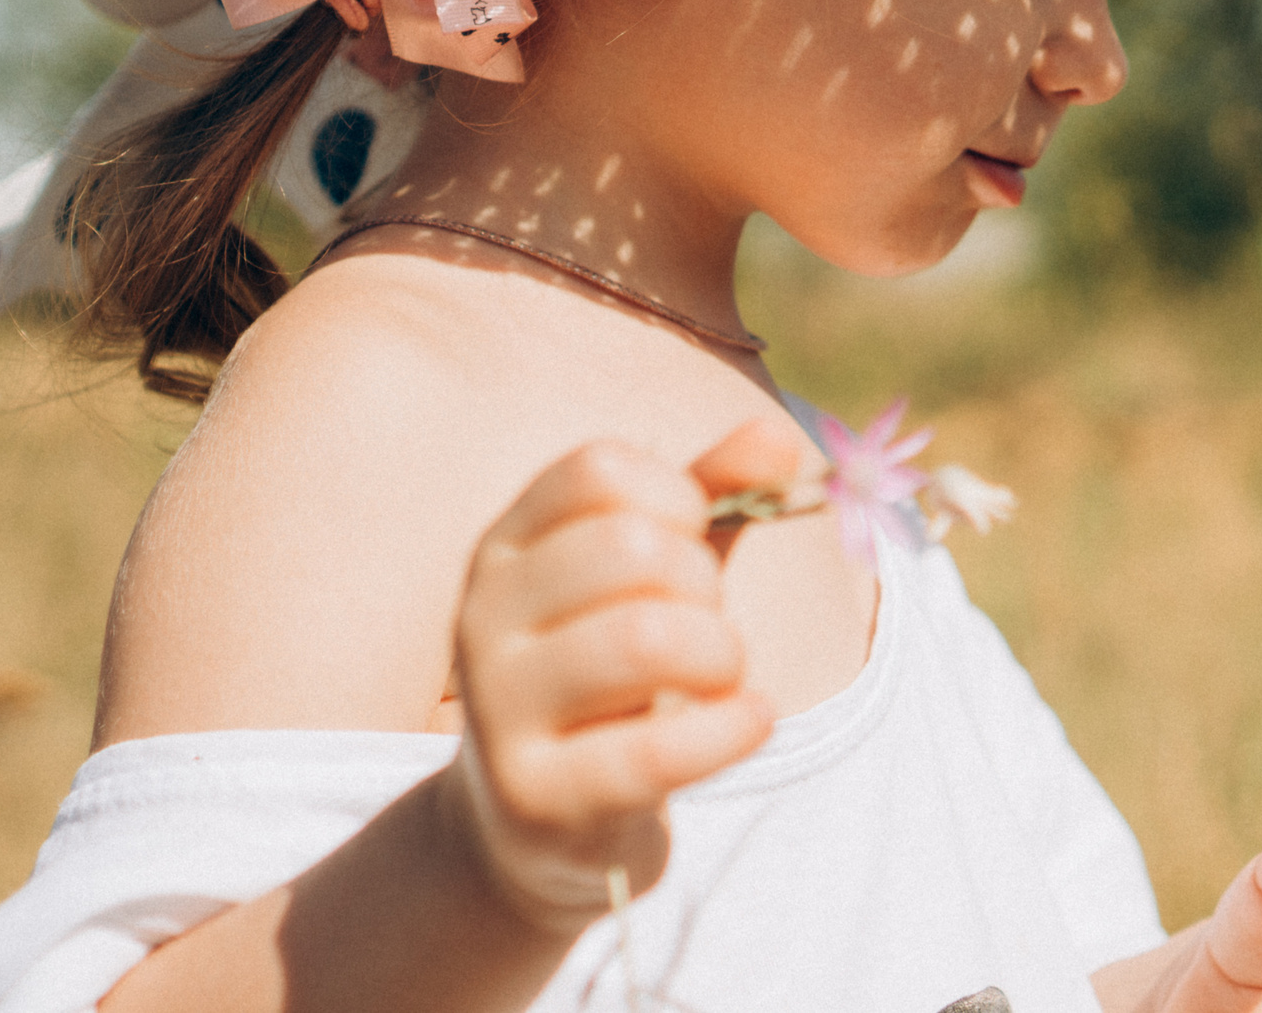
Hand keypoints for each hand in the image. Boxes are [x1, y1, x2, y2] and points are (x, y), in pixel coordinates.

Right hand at [443, 421, 804, 932]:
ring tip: (720, 678)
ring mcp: (499, 709)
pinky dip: (732, 728)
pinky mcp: (536, 797)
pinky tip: (750, 721)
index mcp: (505, 546)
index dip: (678, 496)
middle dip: (705, 584)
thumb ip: (716, 496)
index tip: (690, 544)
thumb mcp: (655, 576)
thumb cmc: (611, 674)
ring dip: (719, 654)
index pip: (600, 470)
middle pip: (631, 546)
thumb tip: (778, 436)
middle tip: (703, 628)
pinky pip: (658, 750)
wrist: (539, 826)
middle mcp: (483, 616)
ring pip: (645, 638)